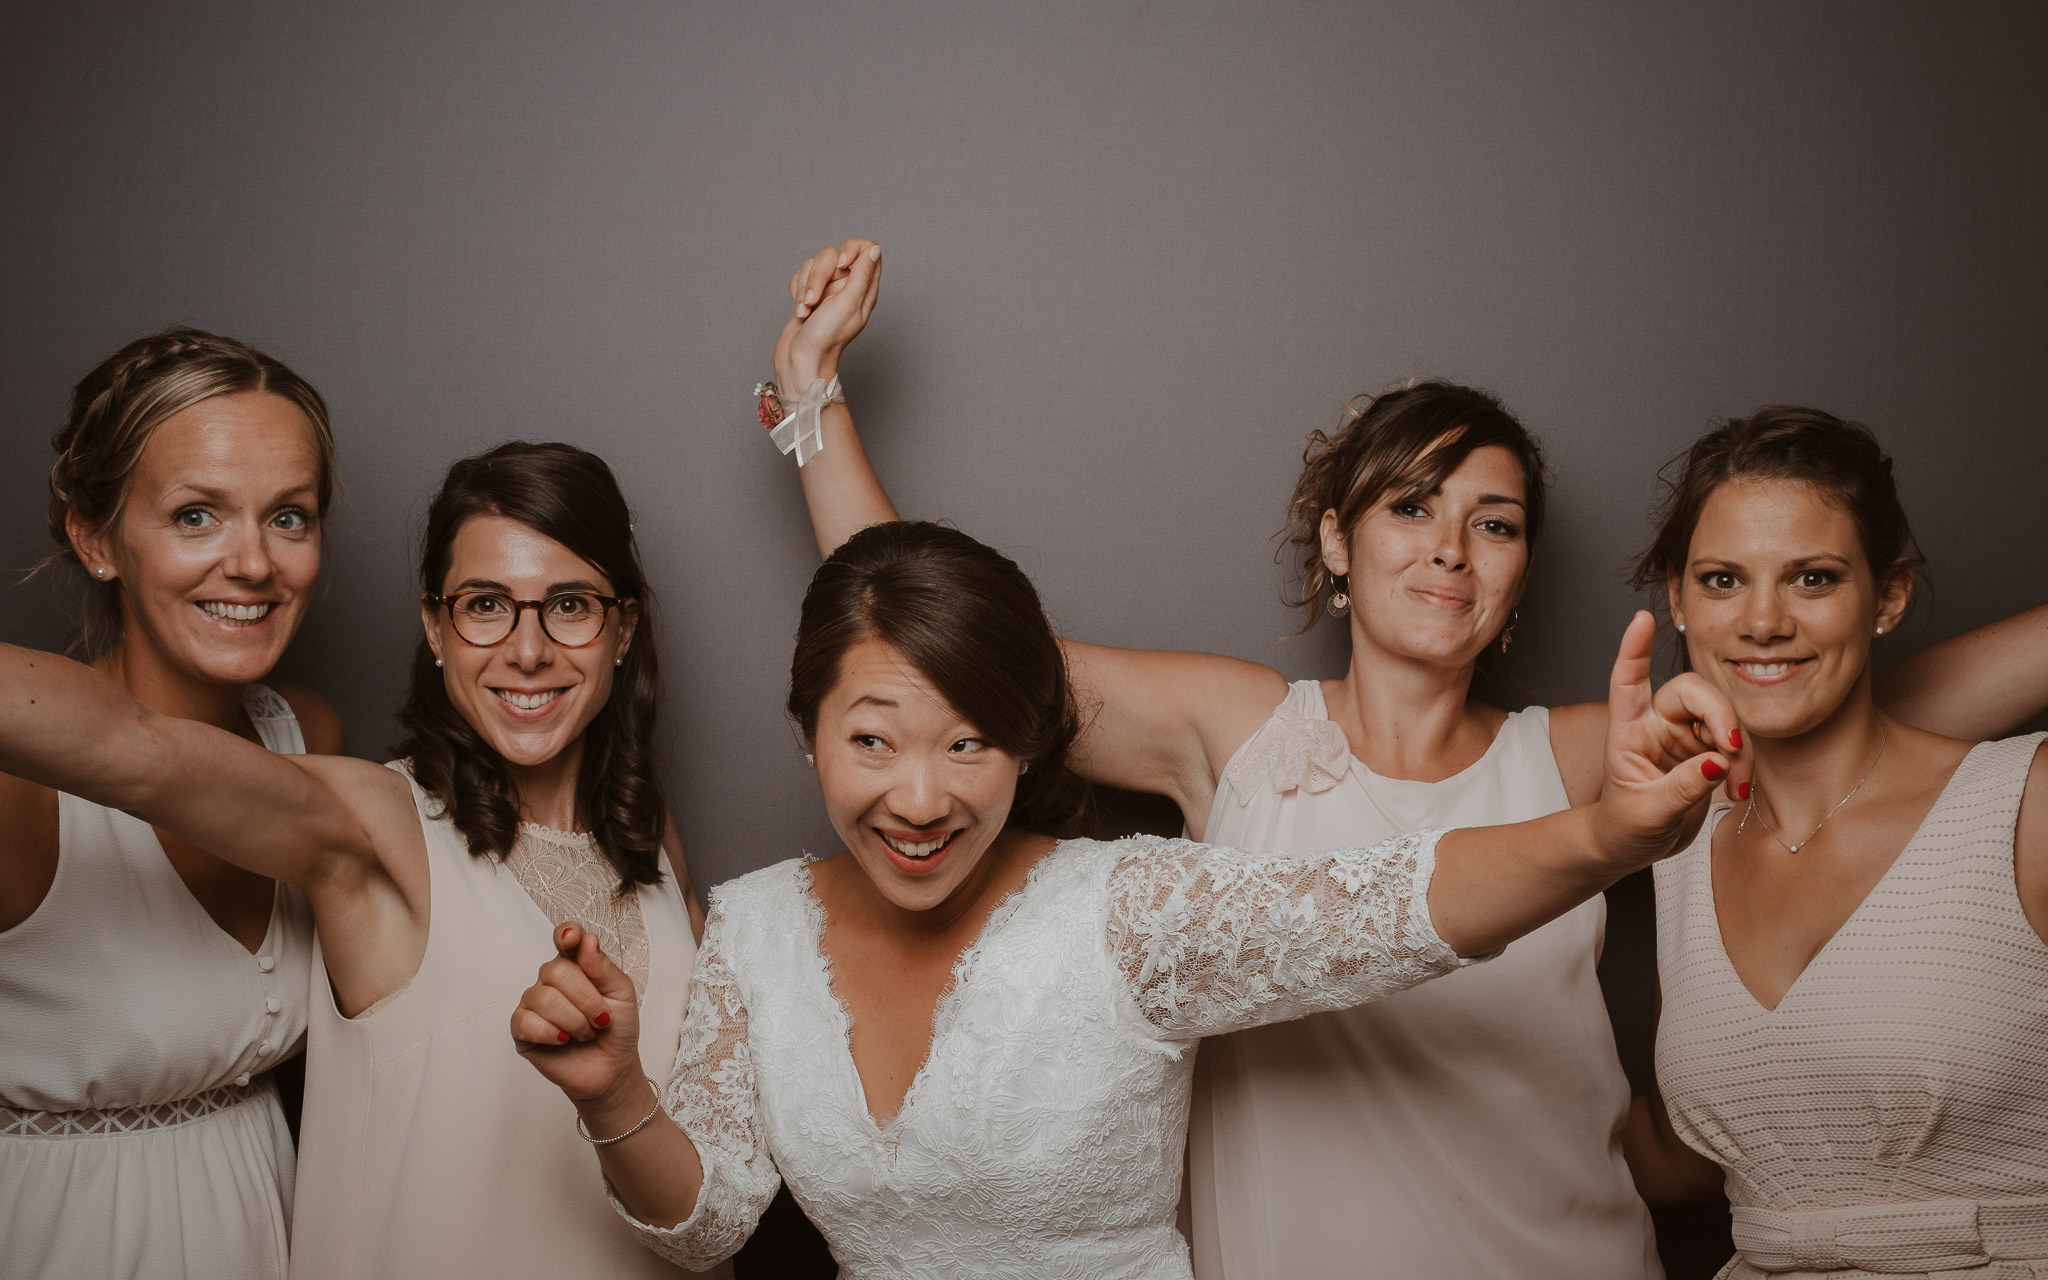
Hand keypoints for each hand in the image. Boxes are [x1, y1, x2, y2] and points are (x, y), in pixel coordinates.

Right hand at [511, 922, 641, 1103]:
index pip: (563, 938)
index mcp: (576, 965)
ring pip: (544, 998)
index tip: (572, 938)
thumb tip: (586, 941)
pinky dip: (552, 1033)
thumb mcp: (622, 994)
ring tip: (586, 1033)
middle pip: (556, 971)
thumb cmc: (617, 1029)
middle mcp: (551, 980)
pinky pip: (526, 1022)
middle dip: (586, 999)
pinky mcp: (521, 1030)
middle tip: (600, 1020)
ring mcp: (533, 1004)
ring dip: (574, 1020)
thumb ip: (603, 967)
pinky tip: (565, 1040)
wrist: (612, 1069)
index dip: (565, 935)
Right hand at [774, 238, 881, 386]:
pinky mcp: (809, 293)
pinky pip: (800, 275)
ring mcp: (827, 290)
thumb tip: (875, 249)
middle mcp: (847, 287)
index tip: (842, 264)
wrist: (801, 360)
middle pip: (832, 255)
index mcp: (864, 289)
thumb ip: (862, 274)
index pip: (867, 249)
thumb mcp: (848, 304)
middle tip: (816, 302)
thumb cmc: (826, 338)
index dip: (852, 249)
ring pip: (813, 264)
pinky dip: (796, 292)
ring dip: (805, 288)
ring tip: (806, 311)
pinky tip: (800, 311)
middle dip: (819, 277)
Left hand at [1590, 612, 1748, 868]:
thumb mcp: (1646, 813)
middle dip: (1720, 714)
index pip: (1628, 680)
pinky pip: (1737, 745)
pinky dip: (1744, 765)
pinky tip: (1738, 789)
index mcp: (1628, 729)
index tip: (1641, 618)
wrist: (1633, 845)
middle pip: (1694, 691)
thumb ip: (1681, 788)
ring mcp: (1684, 735)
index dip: (1635, 649)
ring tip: (1735, 787)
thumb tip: (1718, 761)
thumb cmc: (1625, 825)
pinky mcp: (1707, 752)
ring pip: (1723, 718)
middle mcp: (1656, 723)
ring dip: (1738, 749)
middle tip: (1731, 749)